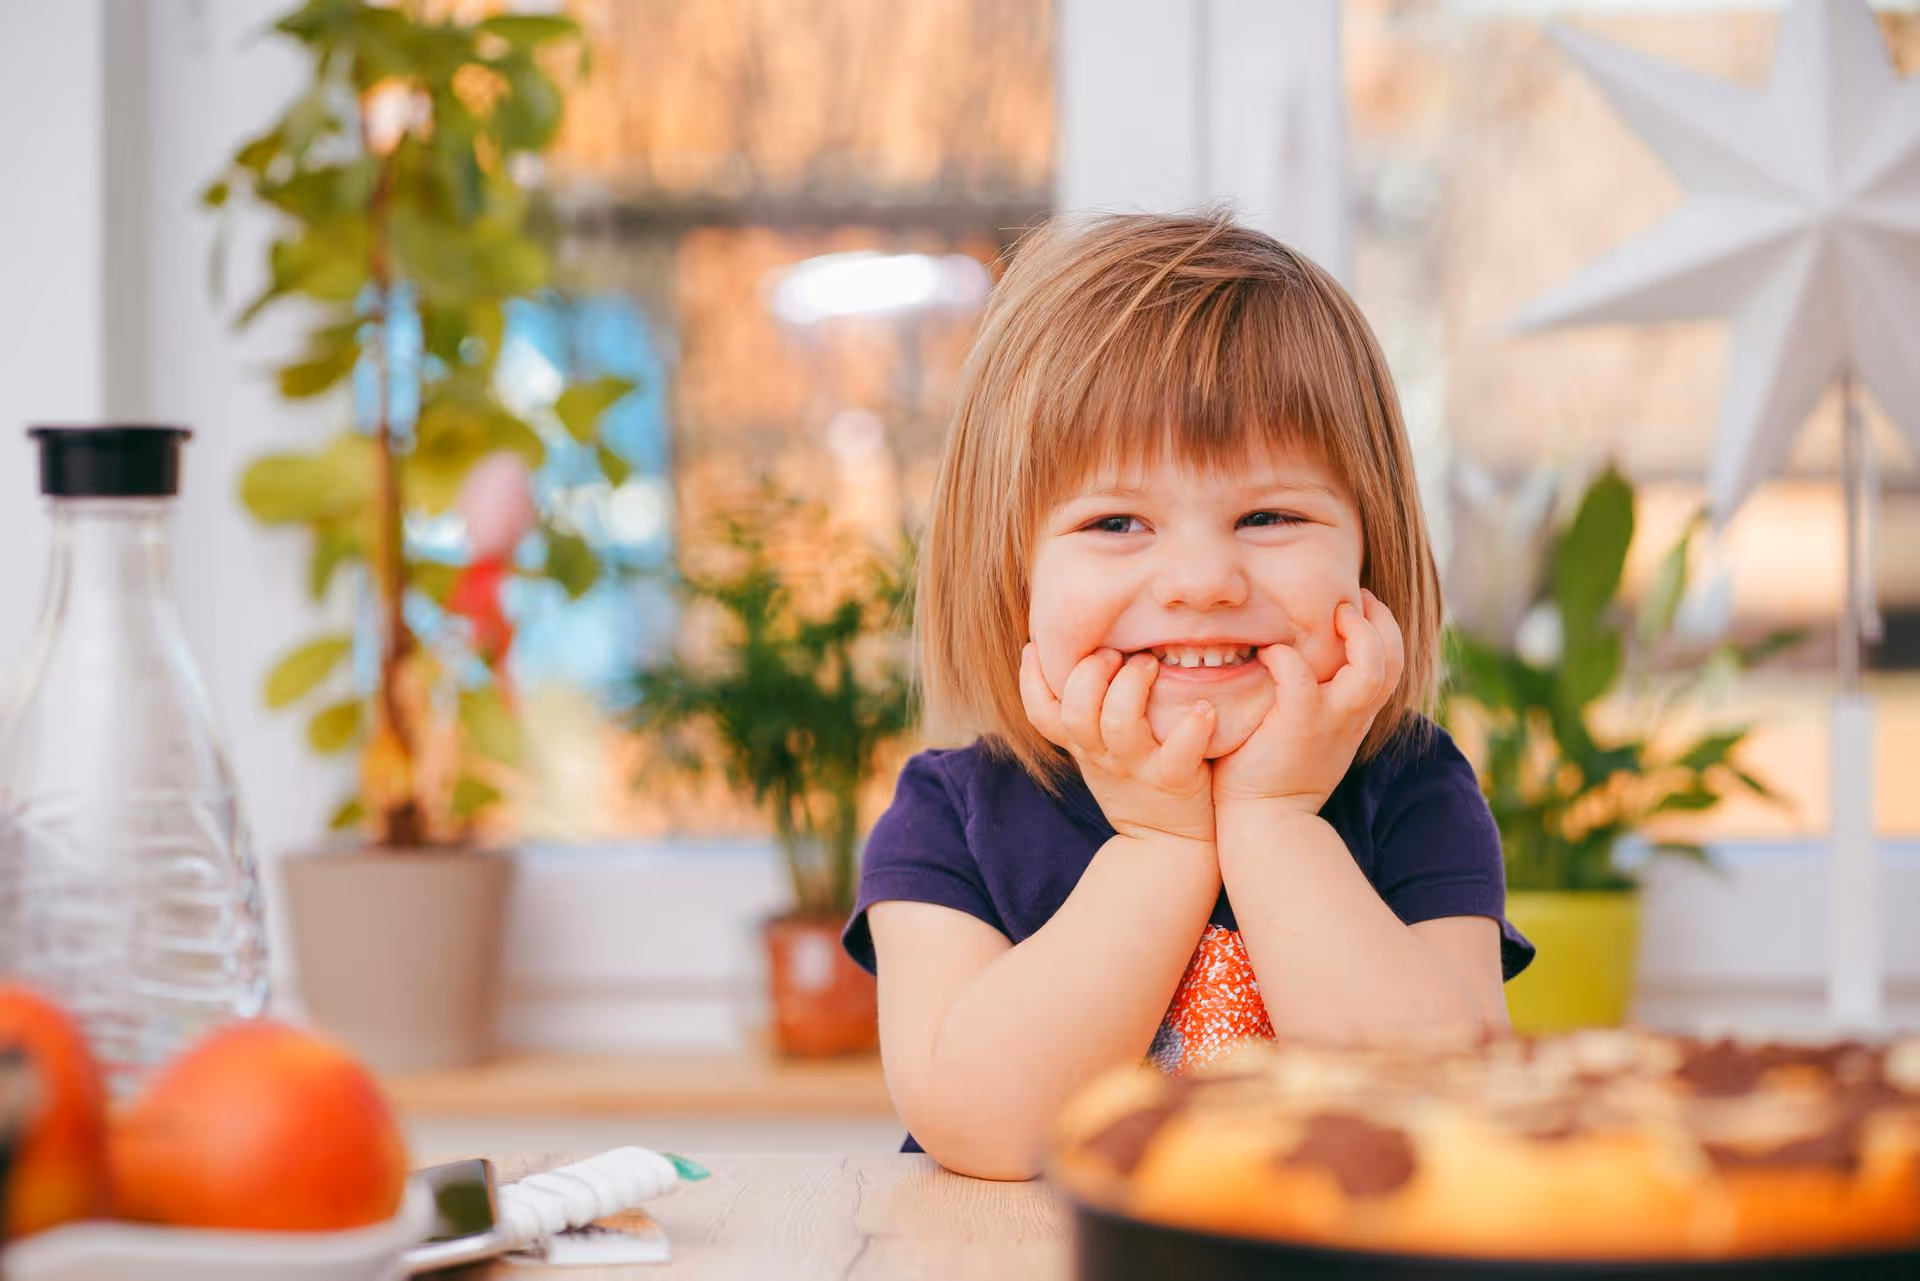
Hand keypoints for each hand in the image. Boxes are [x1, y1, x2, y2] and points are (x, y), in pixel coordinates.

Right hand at [1019, 644, 1217, 845]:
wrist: (1167, 846)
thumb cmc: (1135, 783)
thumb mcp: (1098, 753)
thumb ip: (1088, 713)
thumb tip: (1082, 654)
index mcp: (1082, 744)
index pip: (1040, 713)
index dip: (1030, 680)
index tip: (1035, 646)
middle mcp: (1102, 755)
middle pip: (1076, 711)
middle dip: (1090, 672)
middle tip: (1114, 653)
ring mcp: (1137, 768)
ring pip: (1120, 724)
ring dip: (1133, 686)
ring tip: (1151, 664)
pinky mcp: (1173, 781)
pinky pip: (1179, 753)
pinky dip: (1192, 727)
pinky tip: (1204, 709)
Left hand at [1211, 590, 1405, 813]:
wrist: (1265, 823)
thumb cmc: (1274, 773)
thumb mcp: (1309, 732)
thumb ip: (1316, 698)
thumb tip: (1298, 656)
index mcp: (1356, 714)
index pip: (1391, 663)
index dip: (1383, 629)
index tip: (1359, 606)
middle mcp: (1352, 716)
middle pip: (1393, 659)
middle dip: (1380, 621)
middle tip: (1353, 599)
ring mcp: (1330, 721)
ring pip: (1370, 669)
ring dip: (1357, 634)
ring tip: (1333, 614)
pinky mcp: (1298, 726)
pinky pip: (1299, 677)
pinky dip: (1286, 657)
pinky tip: (1268, 653)